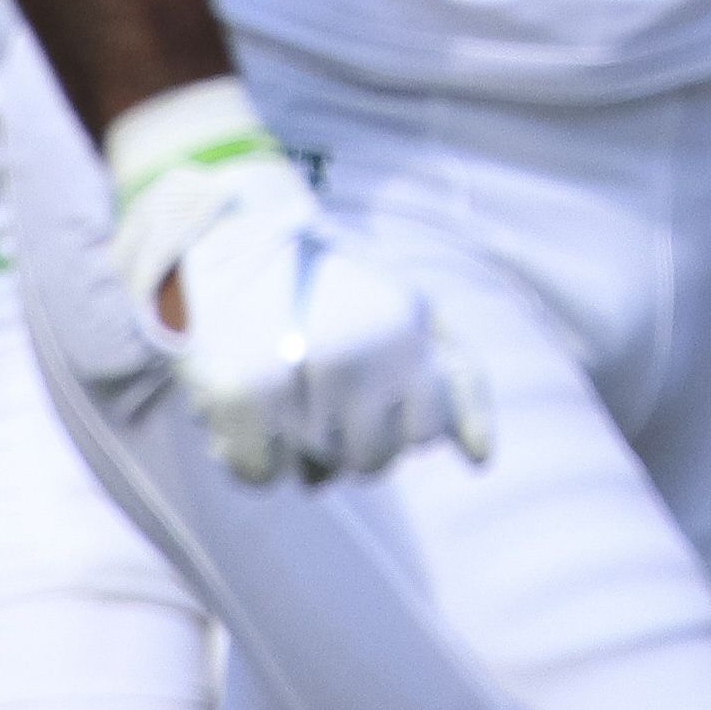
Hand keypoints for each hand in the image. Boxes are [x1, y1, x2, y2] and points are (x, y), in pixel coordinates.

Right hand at [104, 82, 488, 485]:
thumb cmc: (332, 282)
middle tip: (323, 397)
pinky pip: (260, 474)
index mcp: (404, 332)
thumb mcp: (412, 308)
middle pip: (370, 461)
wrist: (228, 235)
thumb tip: (482, 459)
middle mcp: (353, 357)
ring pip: (314, 474)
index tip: (374, 397)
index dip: (399, 426)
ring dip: (301, 449)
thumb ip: (459, 379)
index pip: (422, 434)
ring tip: (286, 392)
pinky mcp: (236, 396)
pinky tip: (251, 408)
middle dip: (351, 443)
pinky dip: (253, 454)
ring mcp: (295, 379)